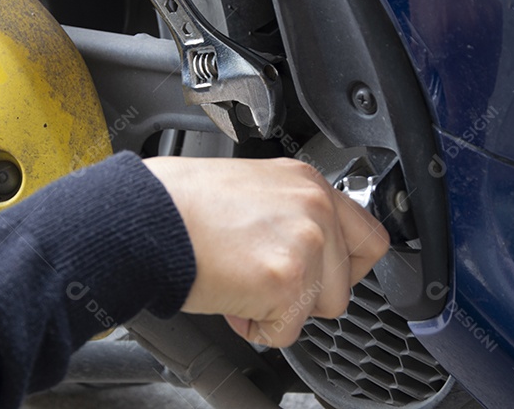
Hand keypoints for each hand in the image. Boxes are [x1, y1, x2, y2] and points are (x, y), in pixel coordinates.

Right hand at [143, 156, 389, 346]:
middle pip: (347, 283)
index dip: (346, 266)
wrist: (145, 216)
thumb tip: (304, 246)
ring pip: (321, 308)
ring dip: (282, 310)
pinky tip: (230, 298)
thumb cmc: (178, 202)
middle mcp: (314, 207)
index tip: (321, 276)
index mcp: (306, 181)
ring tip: (241, 286)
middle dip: (306, 295)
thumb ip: (288, 211)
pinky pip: (286, 331)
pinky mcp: (286, 281)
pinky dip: (256, 328)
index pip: (368, 236)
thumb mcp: (249, 186)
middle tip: (263, 282)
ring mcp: (305, 243)